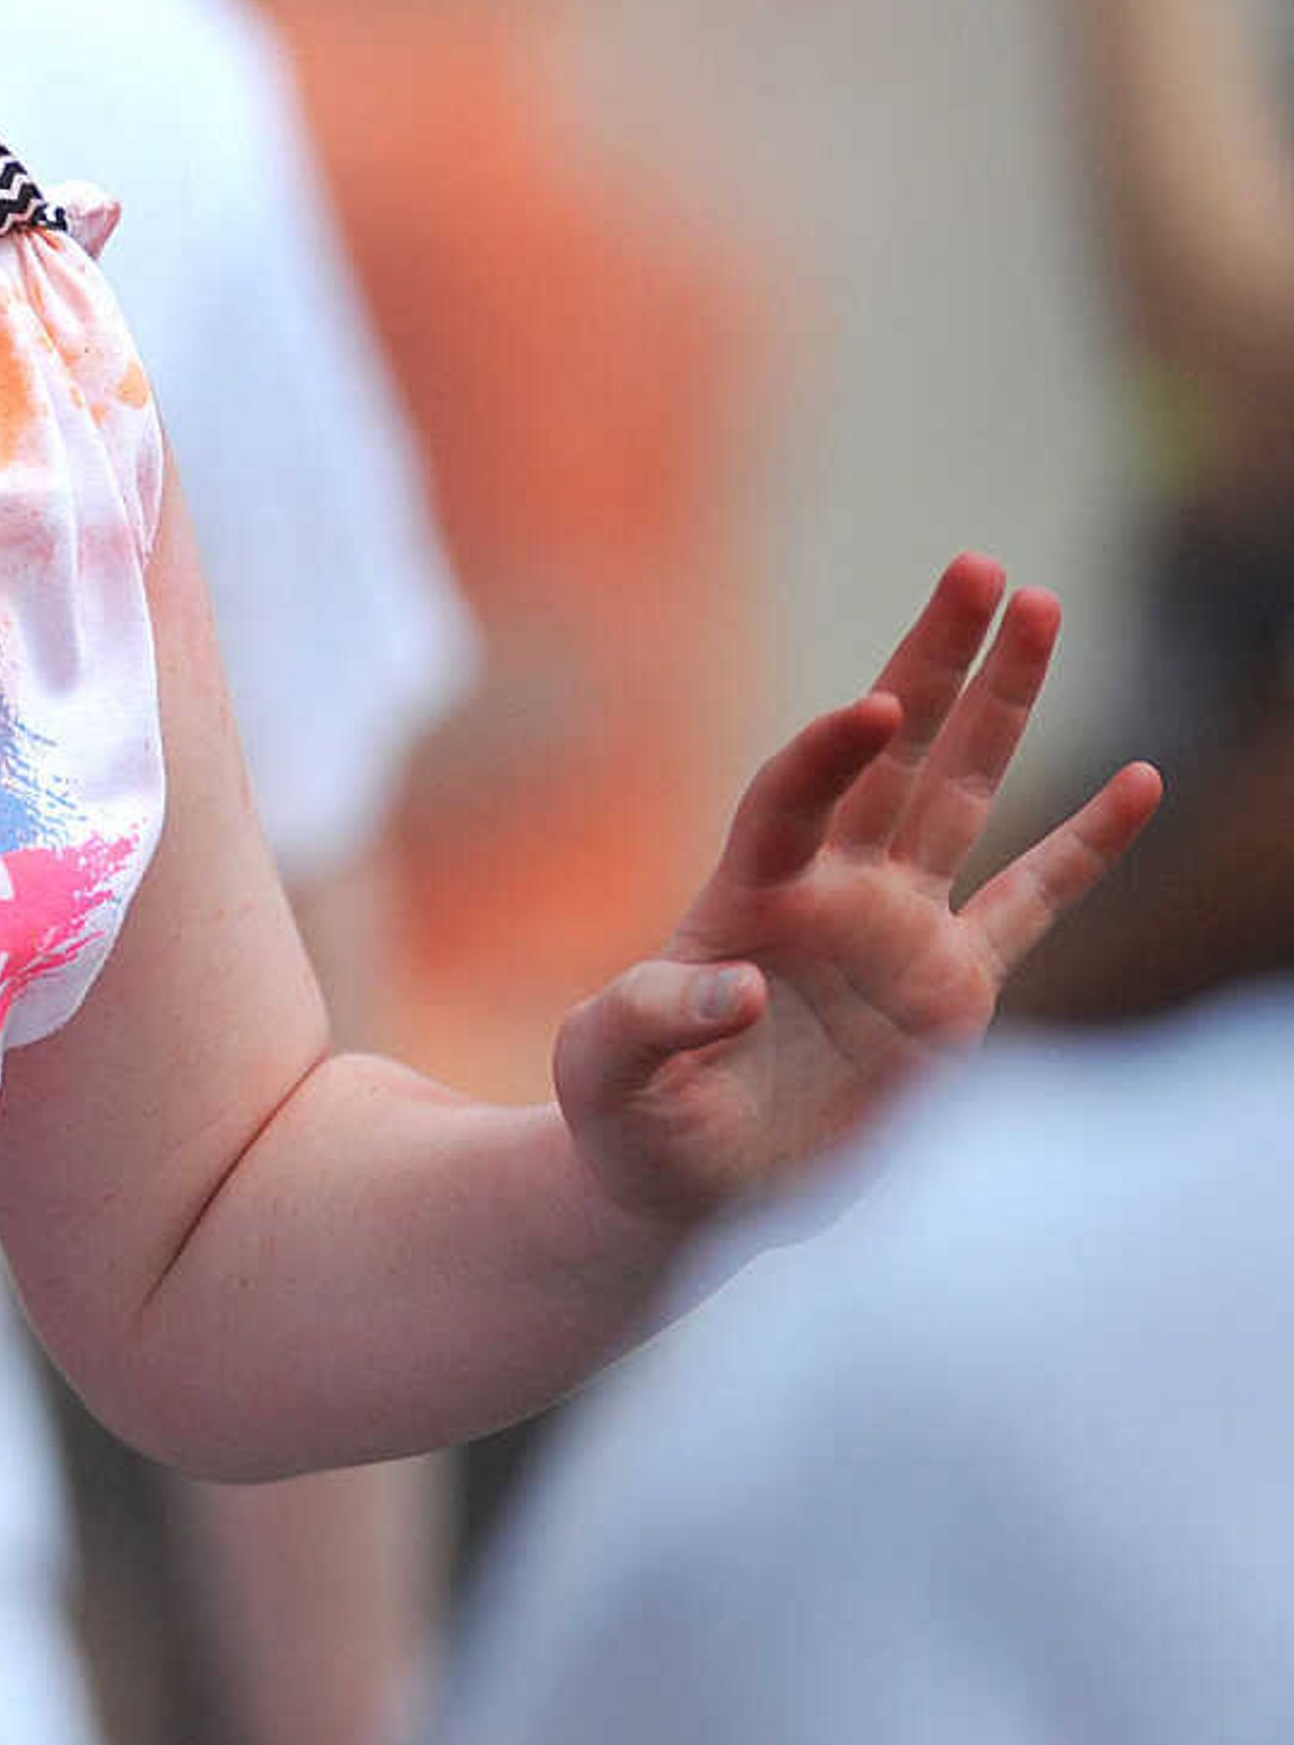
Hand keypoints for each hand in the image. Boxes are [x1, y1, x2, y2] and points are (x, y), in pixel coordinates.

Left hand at [555, 555, 1160, 1225]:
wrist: (688, 1176)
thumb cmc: (631, 1109)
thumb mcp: (606, 1069)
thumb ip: (652, 1022)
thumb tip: (737, 992)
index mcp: (744, 898)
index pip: (791, 800)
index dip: (828, 753)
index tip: (873, 704)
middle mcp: (829, 892)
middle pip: (893, 755)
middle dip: (935, 661)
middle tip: (979, 568)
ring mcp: (896, 931)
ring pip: (963, 794)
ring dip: (1001, 706)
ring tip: (1042, 607)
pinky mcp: (951, 988)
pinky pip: (1032, 903)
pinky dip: (1085, 847)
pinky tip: (1137, 782)